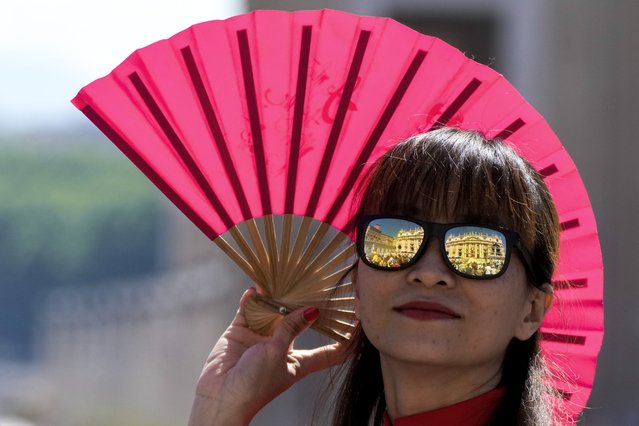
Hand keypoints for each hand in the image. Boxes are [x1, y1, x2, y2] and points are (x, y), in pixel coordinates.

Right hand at [188, 288, 347, 425]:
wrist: (220, 398)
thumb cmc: (255, 384)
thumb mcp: (278, 353)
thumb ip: (292, 327)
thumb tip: (312, 309)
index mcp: (299, 362)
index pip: (330, 352)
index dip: (346, 340)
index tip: (361, 321)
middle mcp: (282, 347)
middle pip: (298, 322)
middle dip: (305, 304)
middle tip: (316, 282)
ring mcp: (261, 339)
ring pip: (272, 312)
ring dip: (276, 296)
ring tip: (285, 277)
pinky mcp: (240, 333)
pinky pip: (248, 311)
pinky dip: (251, 299)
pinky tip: (255, 288)